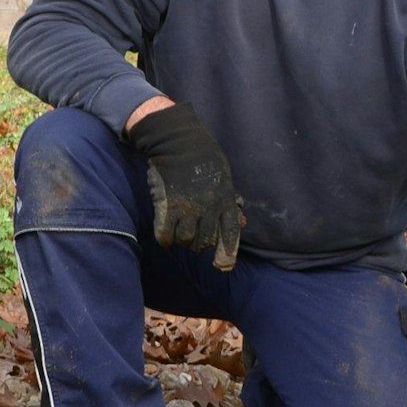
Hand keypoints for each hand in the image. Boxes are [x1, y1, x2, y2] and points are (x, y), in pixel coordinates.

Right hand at [125, 102, 244, 269]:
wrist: (178, 140)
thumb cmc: (202, 158)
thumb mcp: (223, 178)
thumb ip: (230, 202)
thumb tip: (242, 223)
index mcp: (225, 200)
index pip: (231, 233)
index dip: (228, 252)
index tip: (223, 266)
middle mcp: (208, 207)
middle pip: (205, 242)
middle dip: (199, 244)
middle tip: (192, 237)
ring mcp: (187, 208)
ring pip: (186, 241)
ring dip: (181, 241)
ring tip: (178, 231)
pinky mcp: (167, 206)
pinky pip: (166, 235)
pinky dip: (165, 238)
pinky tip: (164, 233)